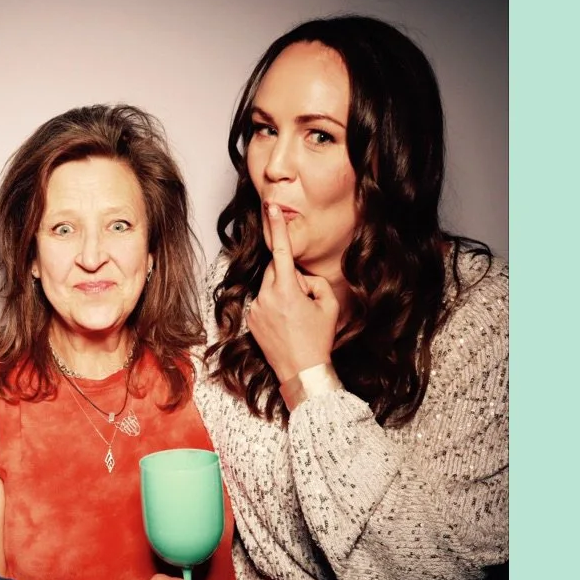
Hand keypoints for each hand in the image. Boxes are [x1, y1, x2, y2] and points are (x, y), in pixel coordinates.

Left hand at [247, 203, 339, 404]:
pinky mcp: (250, 320)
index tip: (270, 207)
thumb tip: (300, 276)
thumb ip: (315, 280)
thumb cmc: (318, 339)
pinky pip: (263, 301)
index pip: (281, 251)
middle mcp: (266, 297)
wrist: (302, 372)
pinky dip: (274, 306)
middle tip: (305, 300)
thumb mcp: (328, 305)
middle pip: (277, 270)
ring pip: (270, 286)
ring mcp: (256, 309)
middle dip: (291, 277)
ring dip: (282, 292)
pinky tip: (285, 324)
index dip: (277, 227)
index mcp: (286, 290)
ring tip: (295, 317)